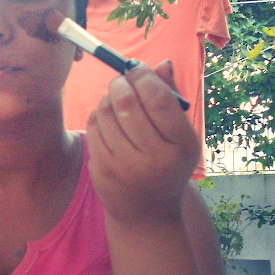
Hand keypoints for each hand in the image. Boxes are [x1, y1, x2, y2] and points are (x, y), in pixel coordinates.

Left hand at [86, 61, 199, 224]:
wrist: (147, 211)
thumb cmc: (166, 162)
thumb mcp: (179, 136)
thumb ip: (170, 99)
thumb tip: (161, 63)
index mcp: (181, 146)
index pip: (159, 100)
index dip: (144, 77)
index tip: (137, 68)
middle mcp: (155, 158)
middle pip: (128, 103)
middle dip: (121, 83)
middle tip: (121, 79)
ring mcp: (126, 167)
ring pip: (106, 113)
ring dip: (108, 98)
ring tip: (116, 99)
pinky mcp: (102, 171)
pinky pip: (93, 128)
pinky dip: (98, 115)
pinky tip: (107, 118)